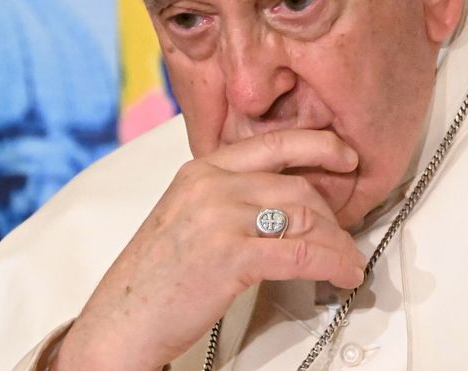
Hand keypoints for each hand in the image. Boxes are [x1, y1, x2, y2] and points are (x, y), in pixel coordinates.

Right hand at [53, 130, 366, 369]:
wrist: (118, 324)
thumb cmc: (152, 281)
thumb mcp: (189, 220)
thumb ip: (231, 201)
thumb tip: (287, 206)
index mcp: (200, 171)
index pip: (274, 143)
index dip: (319, 146)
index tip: (345, 156)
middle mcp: (210, 185)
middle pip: (298, 187)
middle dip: (333, 217)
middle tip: (346, 238)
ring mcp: (219, 217)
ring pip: (307, 218)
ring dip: (339, 244)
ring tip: (349, 262)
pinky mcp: (230, 255)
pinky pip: (302, 254)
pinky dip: (333, 264)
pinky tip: (342, 274)